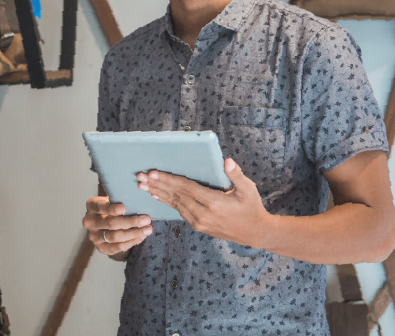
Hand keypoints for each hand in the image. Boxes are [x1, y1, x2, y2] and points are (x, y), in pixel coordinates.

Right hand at [82, 196, 152, 256]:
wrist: (106, 222)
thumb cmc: (113, 207)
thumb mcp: (113, 199)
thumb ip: (121, 199)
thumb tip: (139, 199)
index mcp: (91, 206)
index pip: (100, 207)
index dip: (111, 209)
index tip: (124, 209)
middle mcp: (89, 222)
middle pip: (110, 223)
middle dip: (131, 222)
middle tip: (146, 219)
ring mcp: (94, 236)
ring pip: (115, 237)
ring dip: (134, 233)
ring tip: (148, 229)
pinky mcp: (100, 248)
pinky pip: (117, 247)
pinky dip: (131, 242)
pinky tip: (141, 237)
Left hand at [137, 158, 272, 247]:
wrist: (254, 233)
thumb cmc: (252, 207)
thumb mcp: (248, 190)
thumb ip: (236, 175)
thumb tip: (227, 161)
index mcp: (214, 203)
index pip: (186, 188)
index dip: (168, 179)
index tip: (153, 172)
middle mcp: (203, 214)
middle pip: (175, 196)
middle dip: (156, 185)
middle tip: (140, 176)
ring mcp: (199, 222)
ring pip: (175, 204)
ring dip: (158, 193)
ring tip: (143, 185)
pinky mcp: (198, 226)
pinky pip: (179, 211)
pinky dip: (167, 202)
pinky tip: (156, 196)